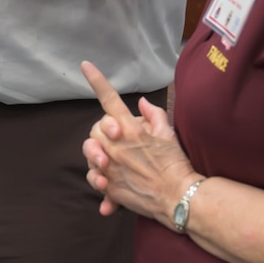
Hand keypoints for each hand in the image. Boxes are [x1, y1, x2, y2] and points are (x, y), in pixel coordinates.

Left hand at [81, 60, 196, 224]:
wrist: (178, 197)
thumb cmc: (175, 163)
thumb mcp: (168, 134)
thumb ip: (154, 114)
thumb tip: (140, 102)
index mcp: (131, 128)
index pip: (110, 99)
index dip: (97, 80)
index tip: (85, 65)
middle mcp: (117, 145)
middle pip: (95, 129)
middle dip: (102, 131)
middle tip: (116, 138)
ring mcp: (111, 166)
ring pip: (89, 152)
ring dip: (95, 154)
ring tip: (108, 160)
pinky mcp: (110, 186)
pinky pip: (92, 178)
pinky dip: (98, 181)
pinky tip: (107, 185)